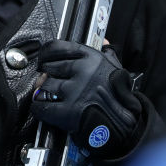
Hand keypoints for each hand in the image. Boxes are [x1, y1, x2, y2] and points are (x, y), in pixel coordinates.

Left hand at [31, 39, 148, 159]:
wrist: (127, 124)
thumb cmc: (121, 97)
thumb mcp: (117, 69)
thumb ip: (108, 54)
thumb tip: (103, 41)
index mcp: (92, 58)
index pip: (58, 47)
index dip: (46, 52)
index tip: (44, 57)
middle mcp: (83, 72)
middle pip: (49, 66)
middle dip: (45, 73)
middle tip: (46, 77)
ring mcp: (75, 91)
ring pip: (45, 85)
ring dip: (43, 91)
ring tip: (46, 94)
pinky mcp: (69, 111)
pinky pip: (43, 107)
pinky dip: (38, 108)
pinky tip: (41, 108)